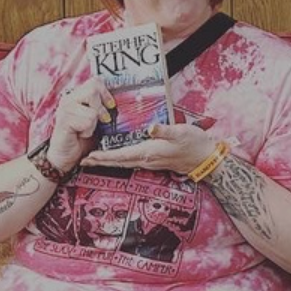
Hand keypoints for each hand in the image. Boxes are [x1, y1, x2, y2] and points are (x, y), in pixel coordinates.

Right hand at [46, 76, 114, 173]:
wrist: (64, 157)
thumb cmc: (81, 139)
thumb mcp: (94, 120)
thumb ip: (102, 108)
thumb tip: (121, 101)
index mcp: (76, 95)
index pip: (95, 80)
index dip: (106, 92)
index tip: (111, 105)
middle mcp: (69, 98)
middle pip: (94, 88)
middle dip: (101, 107)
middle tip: (100, 120)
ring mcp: (65, 108)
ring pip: (93, 108)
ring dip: (94, 122)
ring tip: (85, 129)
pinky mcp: (63, 120)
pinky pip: (88, 120)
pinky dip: (88, 131)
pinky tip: (79, 134)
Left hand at [77, 123, 219, 175]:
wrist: (205, 157)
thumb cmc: (194, 143)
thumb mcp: (180, 132)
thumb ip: (164, 130)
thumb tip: (150, 128)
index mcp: (149, 152)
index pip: (121, 155)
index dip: (104, 156)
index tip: (89, 156)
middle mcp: (147, 160)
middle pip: (118, 161)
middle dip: (100, 161)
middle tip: (84, 159)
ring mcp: (150, 162)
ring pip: (124, 162)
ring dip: (108, 160)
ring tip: (94, 158)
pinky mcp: (154, 160)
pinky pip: (132, 161)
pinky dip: (120, 159)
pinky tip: (117, 155)